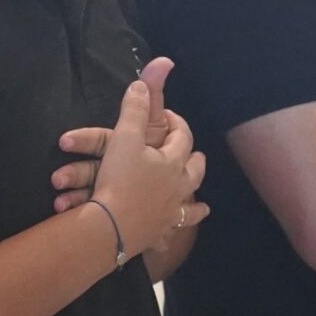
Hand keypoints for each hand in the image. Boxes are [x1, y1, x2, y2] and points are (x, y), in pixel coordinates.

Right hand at [76, 65, 208, 255]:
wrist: (112, 227)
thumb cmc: (120, 179)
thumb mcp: (124, 137)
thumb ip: (135, 108)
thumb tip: (143, 81)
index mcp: (173, 162)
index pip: (182, 136)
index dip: (176, 123)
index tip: (168, 116)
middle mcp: (178, 187)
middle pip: (195, 171)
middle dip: (195, 160)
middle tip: (196, 155)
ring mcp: (171, 213)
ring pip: (192, 205)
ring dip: (196, 202)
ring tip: (203, 204)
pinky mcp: (159, 233)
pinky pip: (173, 231)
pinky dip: (177, 231)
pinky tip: (176, 234)